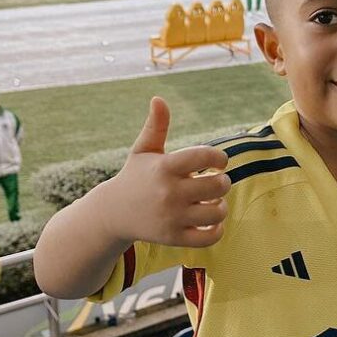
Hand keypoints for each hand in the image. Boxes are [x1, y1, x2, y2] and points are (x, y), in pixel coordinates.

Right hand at [103, 97, 230, 247]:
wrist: (114, 213)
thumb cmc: (135, 177)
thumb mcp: (143, 150)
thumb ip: (156, 126)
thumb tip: (159, 99)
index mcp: (164, 167)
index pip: (205, 156)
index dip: (219, 156)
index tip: (218, 160)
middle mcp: (169, 192)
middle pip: (218, 185)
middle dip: (222, 181)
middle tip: (216, 182)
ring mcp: (171, 217)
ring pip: (217, 212)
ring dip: (221, 205)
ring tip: (214, 201)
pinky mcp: (173, 237)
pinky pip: (209, 237)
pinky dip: (217, 229)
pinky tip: (211, 221)